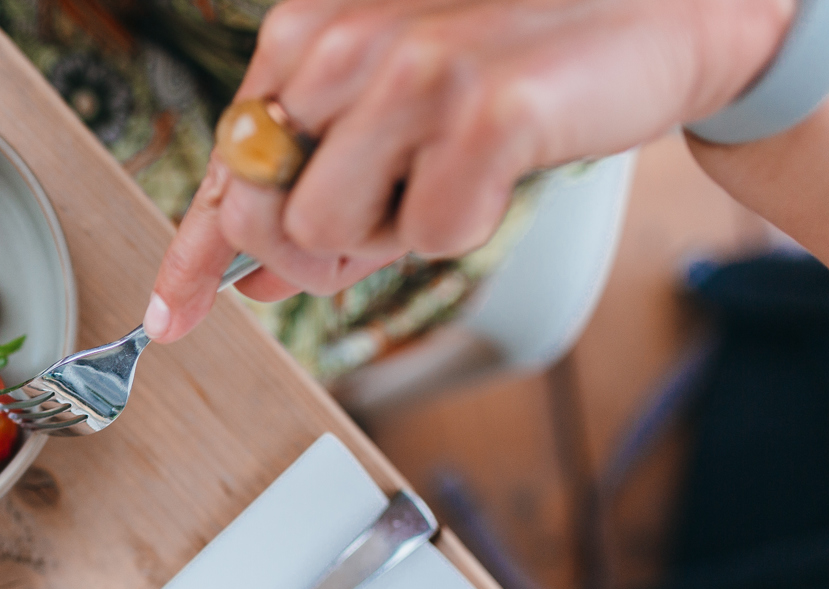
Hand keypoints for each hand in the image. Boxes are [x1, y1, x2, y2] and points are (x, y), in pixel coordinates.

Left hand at [143, 0, 794, 343]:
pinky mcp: (484, 113)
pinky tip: (500, 168)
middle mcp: (343, 42)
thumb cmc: (518, 62)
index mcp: (307, 31)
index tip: (168, 319)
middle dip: (320, 253)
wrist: (660, 15)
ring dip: (394, 237)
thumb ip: (318, 181)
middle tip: (390, 218)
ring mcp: (412, 73)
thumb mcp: (394, 112)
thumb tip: (252, 277)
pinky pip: (430, 238)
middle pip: (264, 218)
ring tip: (451, 174)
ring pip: (330, 235)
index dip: (194, 255)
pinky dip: (467, 225)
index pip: (224, 164)